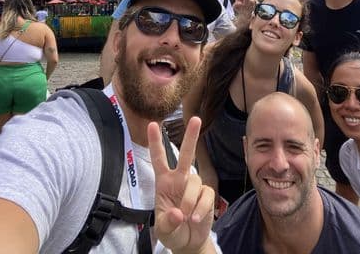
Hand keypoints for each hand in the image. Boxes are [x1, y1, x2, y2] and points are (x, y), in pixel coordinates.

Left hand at [148, 117, 214, 253]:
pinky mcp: (207, 194)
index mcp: (164, 182)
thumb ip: (168, 222)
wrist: (188, 243)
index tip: (153, 124)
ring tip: (186, 217)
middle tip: (196, 118)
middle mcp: (179, 179)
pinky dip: (201, 208)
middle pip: (186, 154)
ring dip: (189, 200)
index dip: (155, 142)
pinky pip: (206, 195)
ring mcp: (194, 186)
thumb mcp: (163, 230)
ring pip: (194, 181)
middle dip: (191, 136)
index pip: (159, 159)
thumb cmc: (172, 231)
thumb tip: (178, 213)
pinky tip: (195, 218)